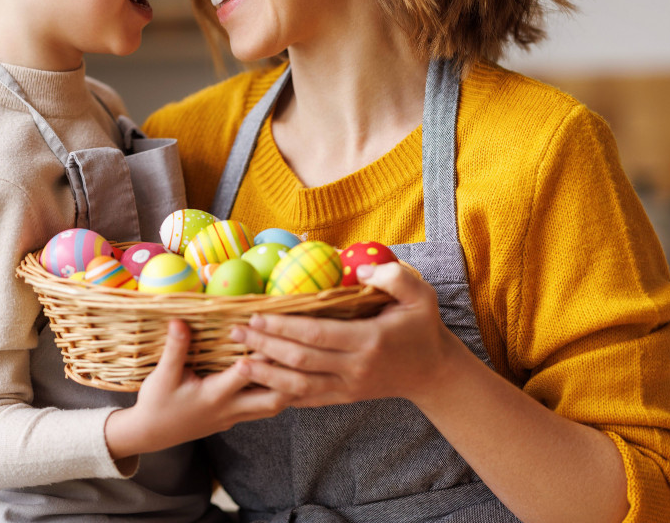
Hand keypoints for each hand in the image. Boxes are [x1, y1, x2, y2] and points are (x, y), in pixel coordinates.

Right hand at [104, 319, 293, 459]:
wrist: (152, 434)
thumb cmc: (157, 403)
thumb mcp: (162, 375)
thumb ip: (175, 348)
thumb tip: (179, 321)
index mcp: (214, 395)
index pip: (246, 375)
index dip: (260, 355)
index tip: (271, 335)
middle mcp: (230, 408)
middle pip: (273, 399)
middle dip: (289, 377)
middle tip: (301, 353)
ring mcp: (234, 417)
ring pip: (273, 407)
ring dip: (288, 388)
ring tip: (300, 365)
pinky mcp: (233, 419)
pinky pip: (263, 409)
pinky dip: (277, 395)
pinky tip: (283, 379)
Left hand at [228, 261, 464, 407]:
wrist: (434, 372)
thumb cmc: (422, 327)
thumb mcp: (420, 295)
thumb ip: (393, 277)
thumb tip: (361, 269)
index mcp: (369, 340)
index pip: (317, 334)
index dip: (284, 327)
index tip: (256, 315)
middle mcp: (355, 368)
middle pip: (300, 360)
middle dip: (265, 346)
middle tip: (235, 332)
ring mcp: (348, 387)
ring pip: (299, 386)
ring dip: (266, 375)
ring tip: (238, 362)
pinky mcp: (344, 397)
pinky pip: (308, 399)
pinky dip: (281, 393)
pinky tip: (259, 384)